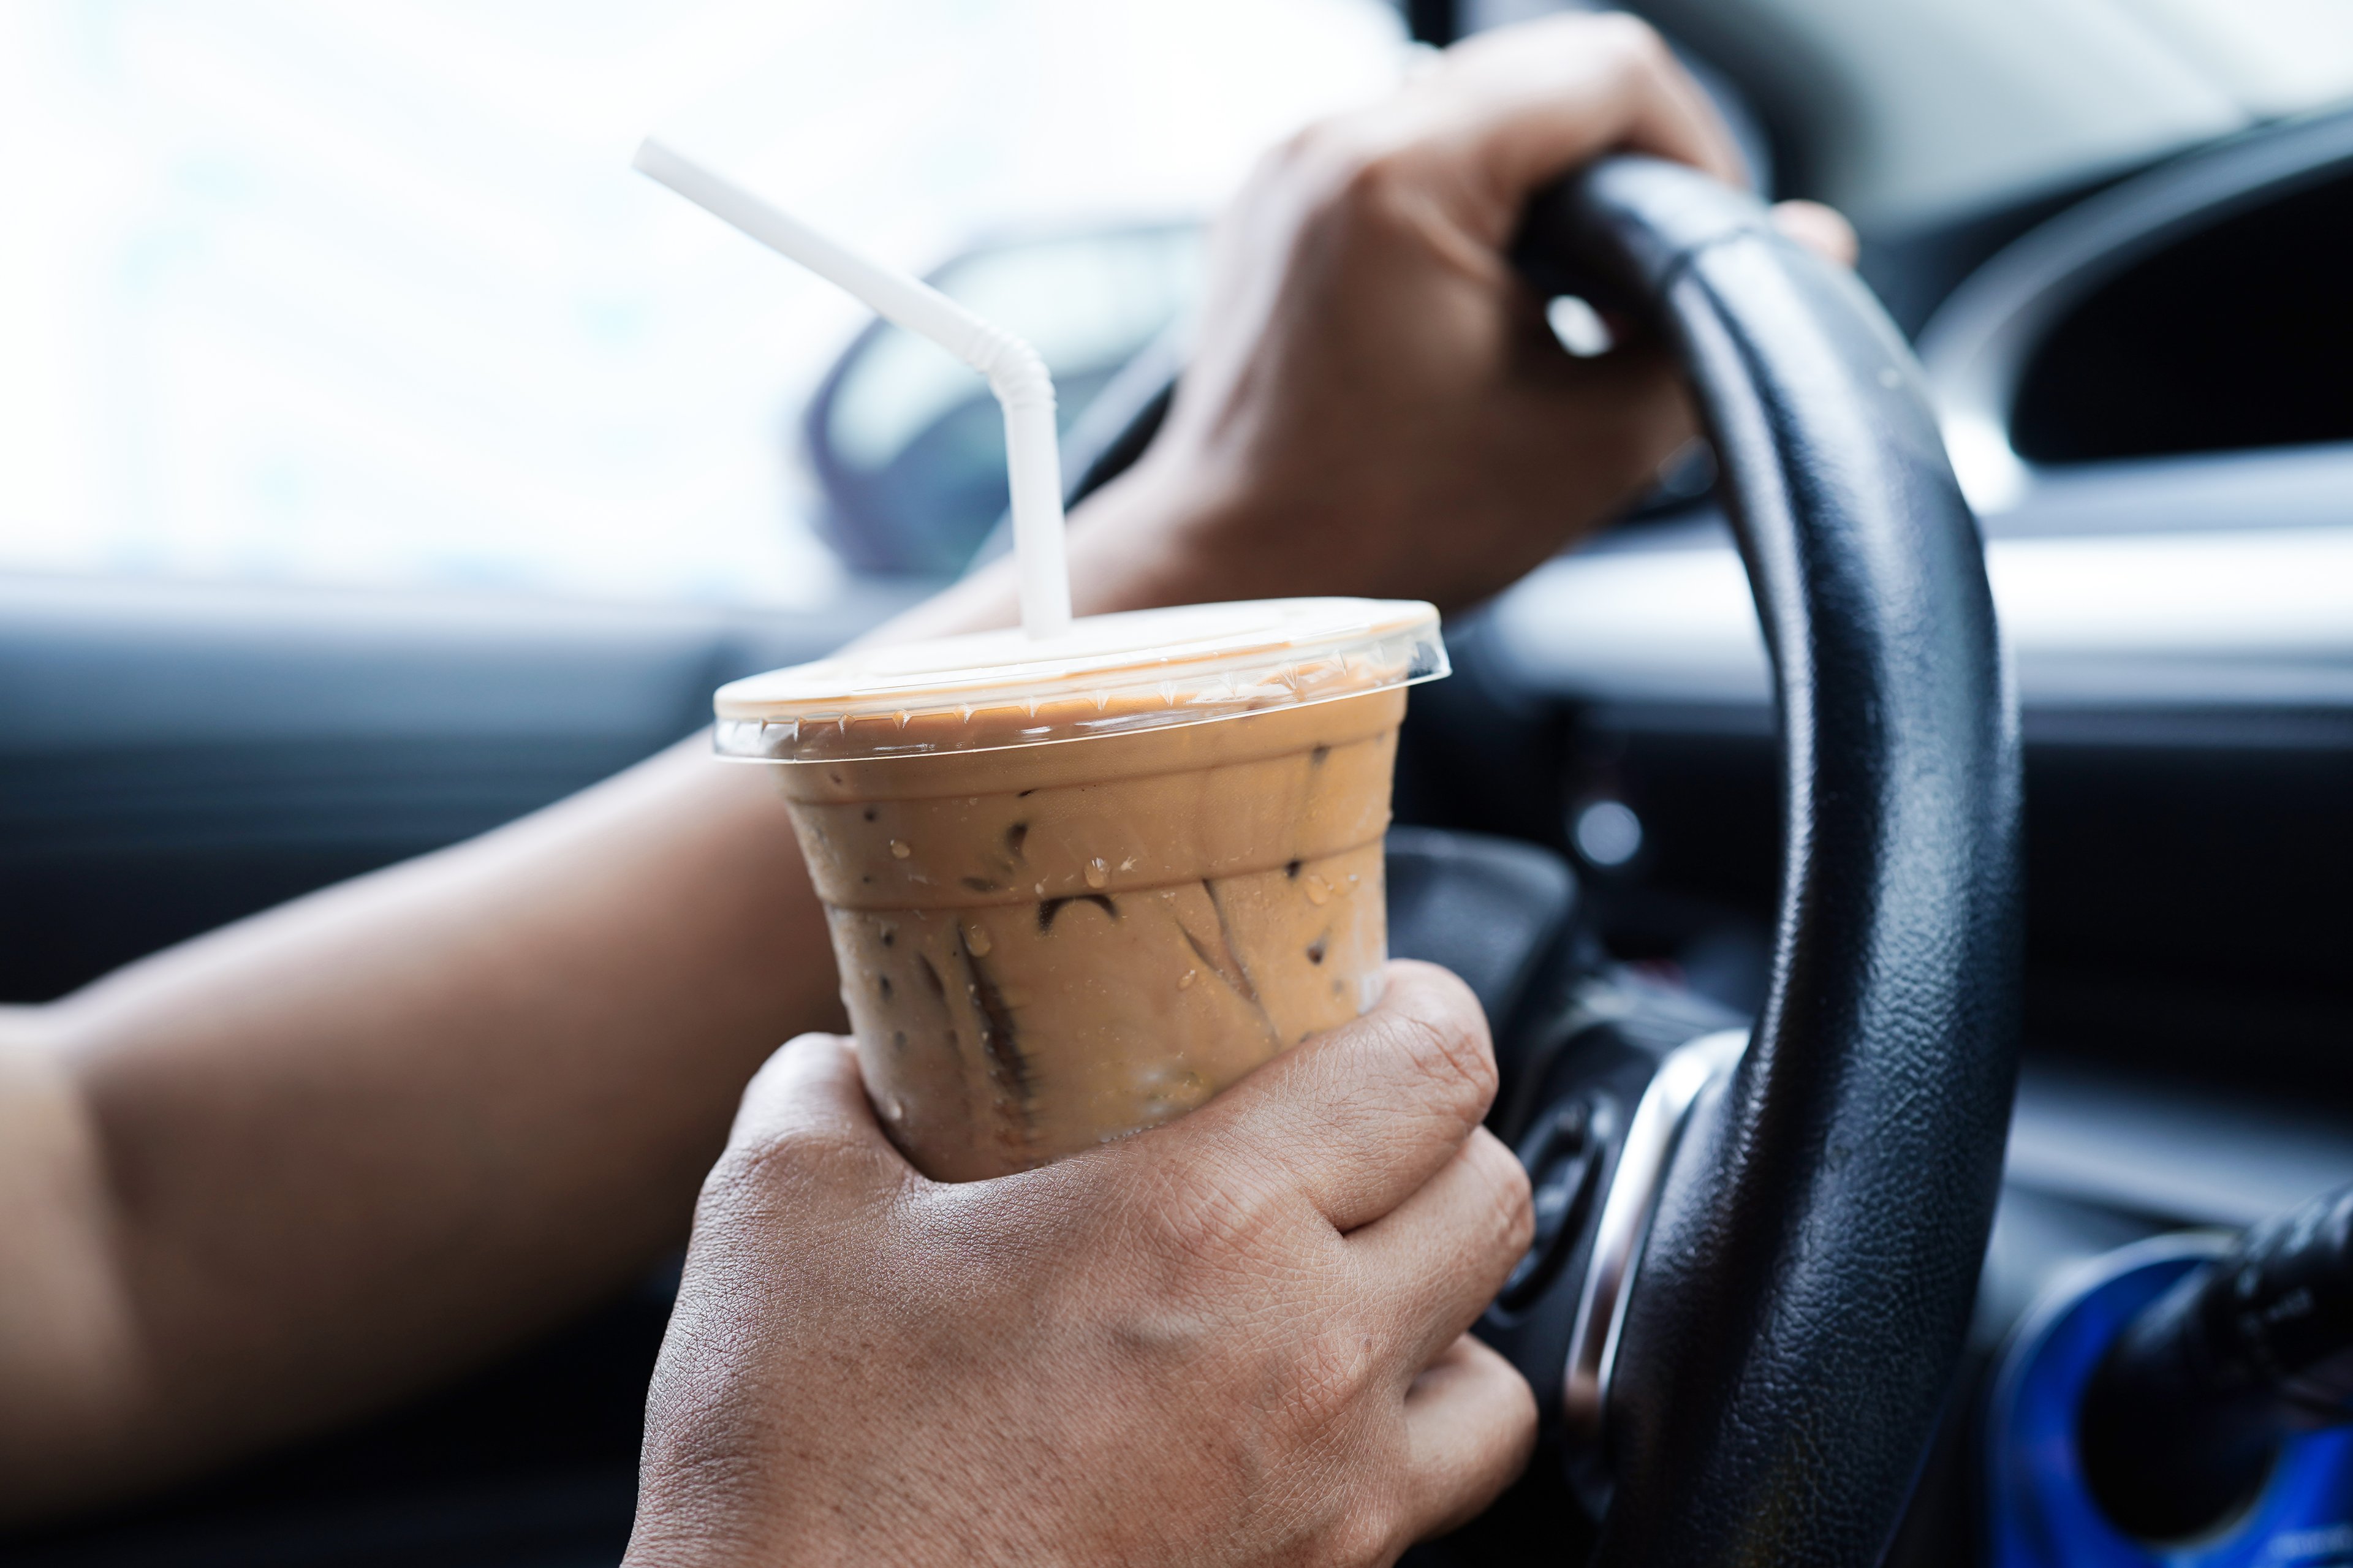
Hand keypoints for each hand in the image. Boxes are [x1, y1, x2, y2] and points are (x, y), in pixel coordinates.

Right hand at [625, 962, 1534, 1567]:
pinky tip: (1292, 1426)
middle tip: (1351, 1132)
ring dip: (1440, 1314)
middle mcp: (1307, 1361)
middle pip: (1497, 1199)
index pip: (1434, 1065)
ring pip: (1498, 1376)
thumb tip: (854, 1061)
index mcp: (1204, 1222)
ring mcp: (1331, 1505)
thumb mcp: (779, 1212)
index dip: (1428, 1008)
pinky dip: (1397, 1449)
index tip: (1380, 1000)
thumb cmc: (799, 1472)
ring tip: (1343, 1292)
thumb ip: (830, 1090)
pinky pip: (1430, 1504)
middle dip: (1439, 1145)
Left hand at [1064, 13, 1856, 616]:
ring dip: (1554, 184)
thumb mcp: (1583, 448)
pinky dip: (1480, 203)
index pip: (1606, 71)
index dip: (1696, 149)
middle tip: (1653, 282)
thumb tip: (1815, 246)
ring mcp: (1292, 168)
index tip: (1708, 247)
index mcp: (1397, 173)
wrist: (1231, 581)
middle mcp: (1329, 141)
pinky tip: (1504, 301)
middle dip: (1626, 166)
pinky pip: (1412, 152)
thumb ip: (1710, 342)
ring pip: (1480, 107)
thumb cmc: (1379, 531)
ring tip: (1581, 300)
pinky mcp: (1279, 207)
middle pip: (1541, 73)